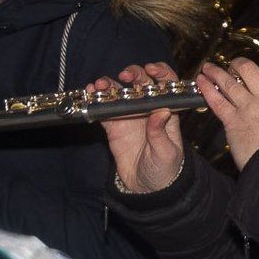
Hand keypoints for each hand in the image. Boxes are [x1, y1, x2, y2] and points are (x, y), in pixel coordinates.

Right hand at [95, 61, 187, 194]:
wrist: (146, 188)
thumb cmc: (165, 169)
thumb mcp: (166, 153)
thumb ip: (161, 134)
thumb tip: (161, 112)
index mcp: (165, 111)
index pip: (167, 84)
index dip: (160, 73)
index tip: (152, 70)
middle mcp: (147, 108)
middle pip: (141, 83)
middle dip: (133, 74)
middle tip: (125, 76)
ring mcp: (129, 115)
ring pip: (120, 92)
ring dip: (110, 84)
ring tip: (101, 85)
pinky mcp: (113, 125)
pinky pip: (104, 108)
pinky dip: (96, 99)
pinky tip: (91, 93)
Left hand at [199, 55, 258, 171]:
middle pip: (249, 69)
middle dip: (238, 64)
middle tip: (233, 67)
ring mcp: (248, 107)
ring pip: (228, 82)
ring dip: (216, 72)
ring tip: (208, 68)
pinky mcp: (233, 121)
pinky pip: (217, 100)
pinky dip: (207, 89)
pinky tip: (202, 82)